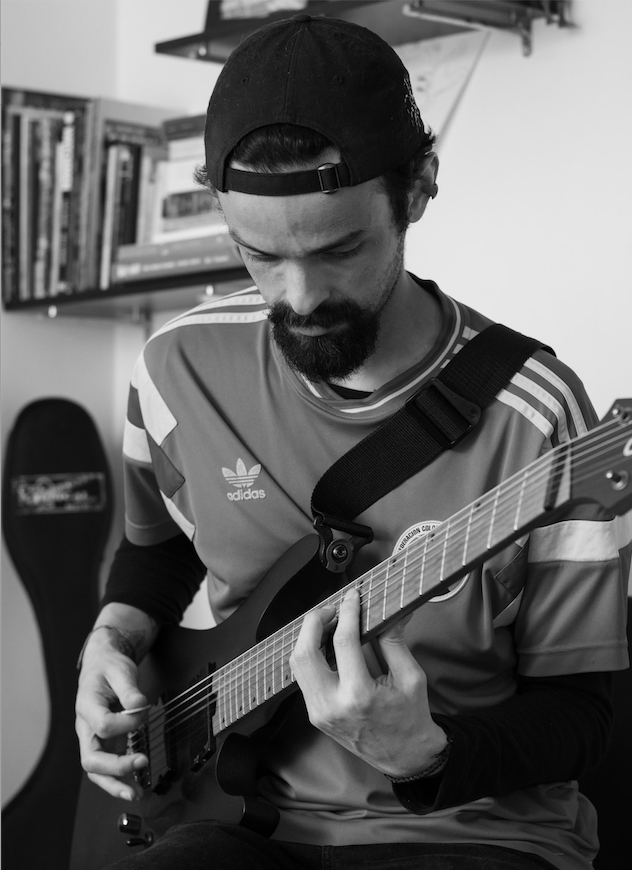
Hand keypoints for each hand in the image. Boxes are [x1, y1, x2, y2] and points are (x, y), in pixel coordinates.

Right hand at [75, 624, 150, 800]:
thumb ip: (129, 688)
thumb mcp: (120, 670)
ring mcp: (94, 738)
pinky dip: (121, 779)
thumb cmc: (109, 667)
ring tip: (136, 794)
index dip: (126, 722)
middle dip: (115, 768)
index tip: (143, 710)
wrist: (102, 664)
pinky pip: (108, 767)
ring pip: (96, 771)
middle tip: (141, 763)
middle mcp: (86, 726)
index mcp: (86, 705)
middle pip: (91, 759)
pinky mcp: (105, 743)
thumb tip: (140, 705)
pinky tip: (135, 787)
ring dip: (115, 784)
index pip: (102, 725)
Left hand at [289, 588, 446, 776]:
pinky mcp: (315, 715)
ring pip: (297, 664)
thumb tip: (389, 610)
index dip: (347, 612)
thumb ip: (393, 640)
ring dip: (308, 638)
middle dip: (313, 623)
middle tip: (331, 608)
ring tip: (328, 623)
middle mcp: (332, 705)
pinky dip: (310, 655)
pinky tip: (326, 644)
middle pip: (305, 652)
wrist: (404, 756)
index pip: (343, 641)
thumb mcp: (410, 676)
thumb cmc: (411, 716)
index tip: (352, 596)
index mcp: (359, 695)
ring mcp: (319, 712)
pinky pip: (304, 678)